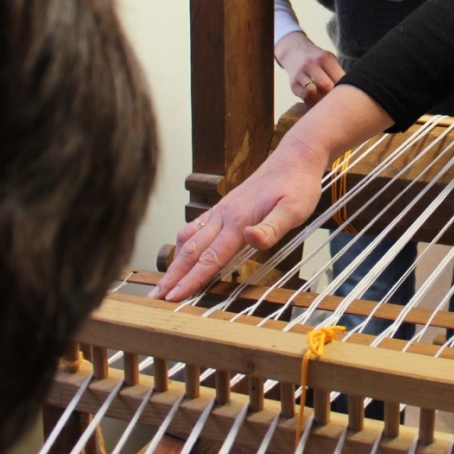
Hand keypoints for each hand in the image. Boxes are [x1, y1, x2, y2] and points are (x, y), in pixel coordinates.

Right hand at [150, 130, 326, 302]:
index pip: (210, 258)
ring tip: (164, 280)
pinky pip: (197, 226)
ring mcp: (223, 210)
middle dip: (173, 275)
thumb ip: (272, 228)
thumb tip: (249, 238)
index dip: (191, 280)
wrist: (296, 156)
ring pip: (190, 237)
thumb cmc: (298, 184)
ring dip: (175, 260)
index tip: (173, 297)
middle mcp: (224, 215)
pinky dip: (185, 243)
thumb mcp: (294, 209)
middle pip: (192, 250)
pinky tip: (183, 251)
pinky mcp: (226, 205)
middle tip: (155, 297)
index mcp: (238, 221)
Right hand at [276, 31, 344, 105]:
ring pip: (313, 93)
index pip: (339, 77)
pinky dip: (314, 103)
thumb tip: (353, 93)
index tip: (351, 96)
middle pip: (326, 86)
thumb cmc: (319, 60)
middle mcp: (311, 64)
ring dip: (323, 102)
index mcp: (325, 57)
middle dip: (335, 97)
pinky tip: (319, 105)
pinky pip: (305, 98)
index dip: (346, 89)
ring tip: (330, 105)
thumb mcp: (329, 60)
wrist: (294, 53)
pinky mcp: (293, 84)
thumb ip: (338, 73)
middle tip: (341, 104)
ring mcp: (300, 74)